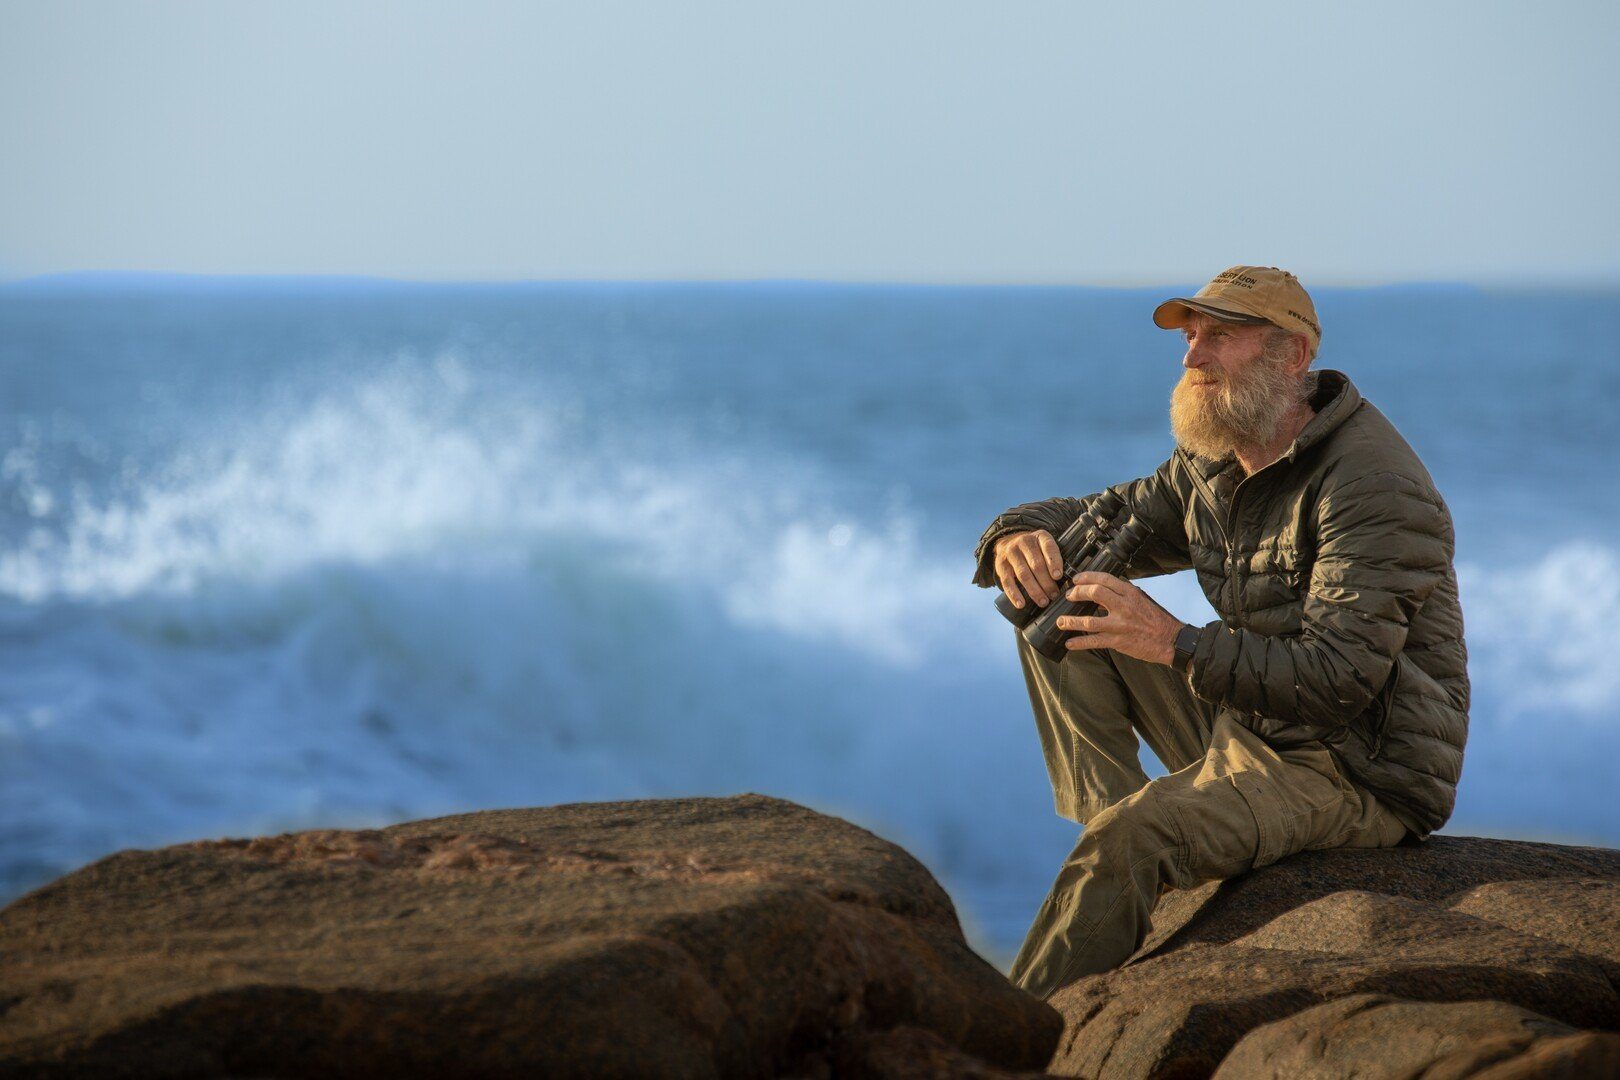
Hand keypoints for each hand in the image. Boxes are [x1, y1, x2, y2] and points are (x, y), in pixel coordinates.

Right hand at [993, 529, 1063, 608]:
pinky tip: (1021, 604)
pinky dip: (1014, 594)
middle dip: (1047, 582)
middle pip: (1036, 564)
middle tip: (1054, 595)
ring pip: (1024, 574)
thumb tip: (1068, 581)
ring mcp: (1011, 553)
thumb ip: (1055, 558)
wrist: (1010, 542)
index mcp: (1040, 536)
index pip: (1048, 547)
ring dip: (1034, 591)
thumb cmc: (1035, 550)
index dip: (1054, 562)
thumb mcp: (1046, 546)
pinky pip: (1007, 581)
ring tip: (1043, 602)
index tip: (1058, 576)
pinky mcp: (1001, 564)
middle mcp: (1024, 542)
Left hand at [1056, 571, 1182, 665]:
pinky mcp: (1118, 641)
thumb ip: (1122, 594)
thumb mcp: (1141, 600)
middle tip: (1068, 597)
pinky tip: (1069, 644)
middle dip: (1077, 593)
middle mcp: (1125, 606)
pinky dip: (1079, 643)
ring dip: (1071, 621)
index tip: (1075, 580)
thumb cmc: (1156, 620)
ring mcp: (1120, 625)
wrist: (1171, 640)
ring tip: (1060, 622)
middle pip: (1095, 593)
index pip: (1105, 579)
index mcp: (1130, 593)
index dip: (1087, 577)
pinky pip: (1094, 641)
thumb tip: (1101, 591)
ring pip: (1090, 621)